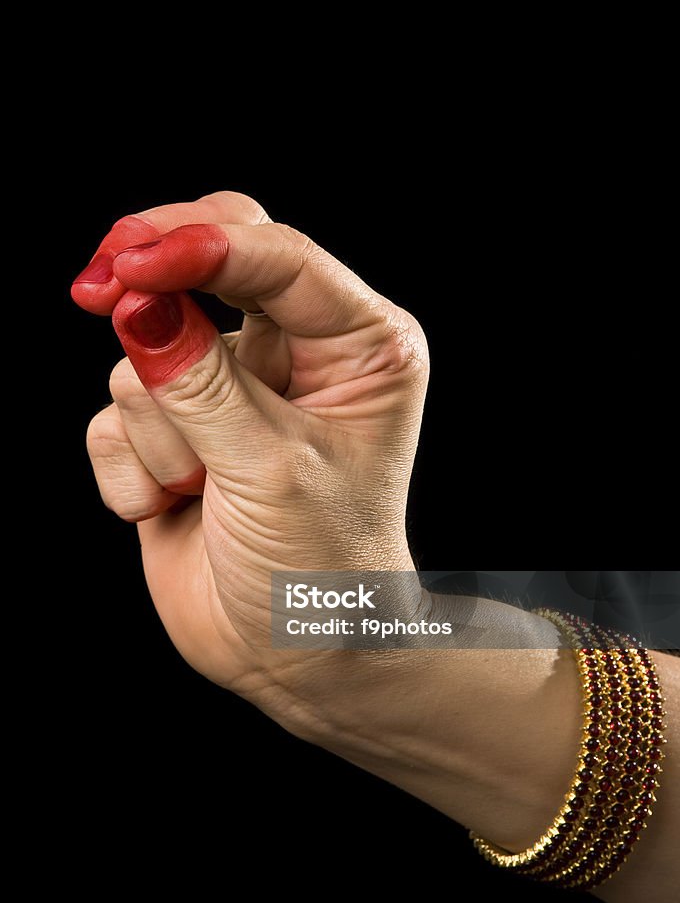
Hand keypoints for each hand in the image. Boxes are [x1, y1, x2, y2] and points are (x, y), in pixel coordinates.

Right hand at [75, 191, 428, 723]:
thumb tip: (137, 306)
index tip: (133, 263)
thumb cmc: (319, 567)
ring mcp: (232, 388)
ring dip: (160, 431)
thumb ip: (202, 384)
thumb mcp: (271, 469)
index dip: (200, 246)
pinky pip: (115, 415)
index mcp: (358, 345)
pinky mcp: (178, 429)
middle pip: (211, 262)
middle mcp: (296, 353)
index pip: (277, 258)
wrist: (295, 657)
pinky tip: (171, 508)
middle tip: (99, 287)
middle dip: (153, 275)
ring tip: (199, 489)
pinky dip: (131, 467)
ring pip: (148, 353)